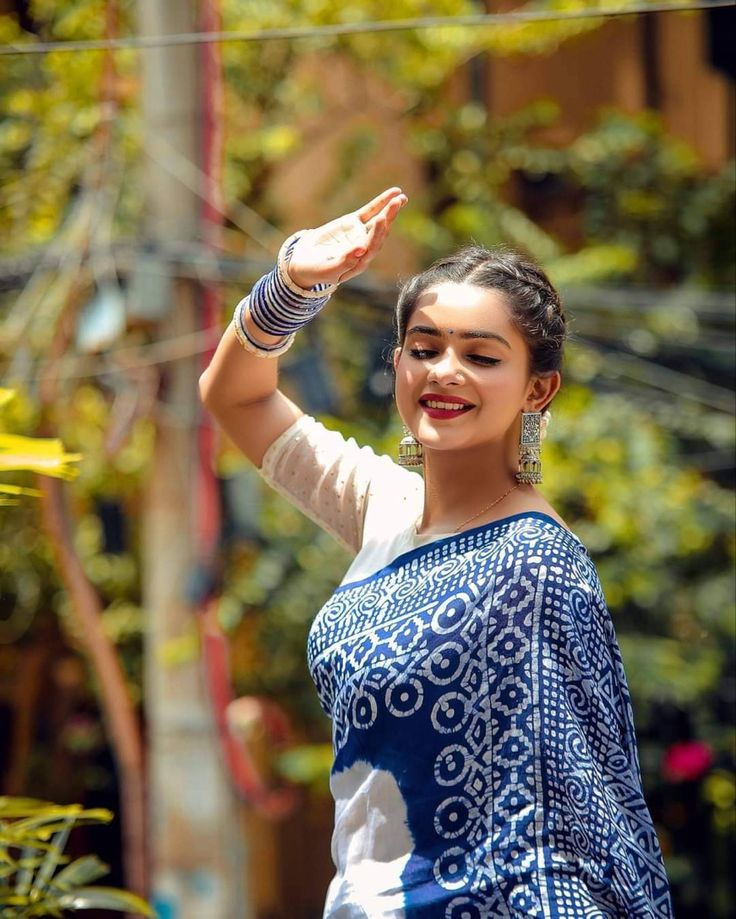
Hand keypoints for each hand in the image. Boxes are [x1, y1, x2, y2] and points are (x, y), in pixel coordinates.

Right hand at [287, 187, 406, 288]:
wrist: (304, 262)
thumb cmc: (315, 270)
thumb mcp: (328, 269)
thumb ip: (344, 262)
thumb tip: (361, 250)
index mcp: (360, 262)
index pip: (373, 246)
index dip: (378, 233)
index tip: (381, 218)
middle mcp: (365, 248)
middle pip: (380, 232)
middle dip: (389, 217)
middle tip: (397, 202)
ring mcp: (360, 234)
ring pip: (378, 220)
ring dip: (390, 209)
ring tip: (401, 197)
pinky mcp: (354, 222)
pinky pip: (370, 211)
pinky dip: (381, 201)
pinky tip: (394, 192)